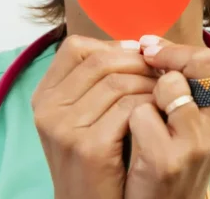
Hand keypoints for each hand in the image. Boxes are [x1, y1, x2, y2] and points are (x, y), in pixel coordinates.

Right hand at [31, 35, 158, 198]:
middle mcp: (48, 109)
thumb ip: (96, 84)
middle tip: (162, 72)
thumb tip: (136, 47)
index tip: (139, 55)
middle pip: (101, 62)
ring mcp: (65, 128)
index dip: (112, 47)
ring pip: (119, 82)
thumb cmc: (96, 163)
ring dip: (150, 84)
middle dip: (139, 62)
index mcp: (44, 96)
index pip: (75, 48)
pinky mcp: (88, 147)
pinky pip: (130, 109)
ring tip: (165, 93)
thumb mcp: (81, 119)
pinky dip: (151, 106)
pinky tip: (161, 114)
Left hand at [124, 36, 209, 198]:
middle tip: (140, 62)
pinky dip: (129, 119)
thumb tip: (148, 43)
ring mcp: (198, 142)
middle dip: (164, 60)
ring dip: (146, 91)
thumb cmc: (171, 156)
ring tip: (140, 112)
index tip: (148, 48)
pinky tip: (130, 136)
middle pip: (197, 63)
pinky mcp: (169, 158)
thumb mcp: (189, 119)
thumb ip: (181, 82)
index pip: (207, 58)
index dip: (174, 49)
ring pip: (168, 84)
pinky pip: (140, 112)